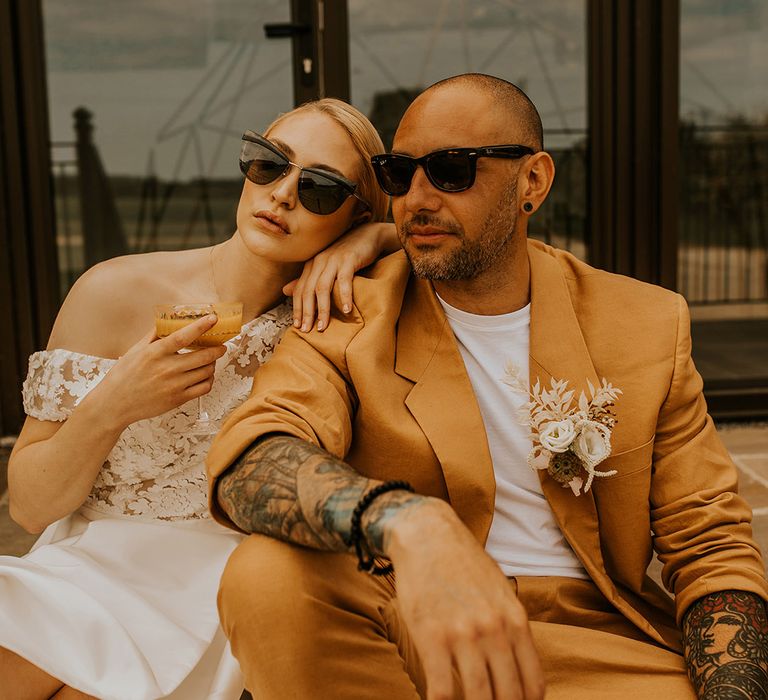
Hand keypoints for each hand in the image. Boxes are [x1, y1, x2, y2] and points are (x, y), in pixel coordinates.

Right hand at [88, 314, 226, 428]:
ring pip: (207, 372)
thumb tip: (168, 320)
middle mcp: (167, 369)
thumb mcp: (135, 350)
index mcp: (155, 353)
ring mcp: (174, 386)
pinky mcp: (178, 399)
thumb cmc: (124, 375)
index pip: (183, 337)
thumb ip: (154, 335)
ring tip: (209, 360)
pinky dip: (209, 379)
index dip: (201, 326)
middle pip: (203, 356)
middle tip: (220, 345)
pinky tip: (204, 375)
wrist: (114, 404)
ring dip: (212, 364)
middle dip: (217, 349)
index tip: (213, 318)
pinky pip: (204, 387)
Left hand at [282, 222, 397, 331]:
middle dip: (307, 312)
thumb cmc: (347, 254)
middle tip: (307, 331)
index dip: (298, 309)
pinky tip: (347, 310)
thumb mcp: (325, 267)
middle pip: (308, 291)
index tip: (298, 327)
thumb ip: (307, 279)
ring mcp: (333, 260)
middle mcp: (319, 262)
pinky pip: (344, 281)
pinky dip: (345, 296)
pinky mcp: (349, 260)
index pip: (299, 290)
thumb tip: (285, 291)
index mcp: (311, 265)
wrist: (368, 236)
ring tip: (323, 326)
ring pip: (322, 288)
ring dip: (322, 309)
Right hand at [384, 499, 544, 699]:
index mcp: (515, 620)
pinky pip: (441, 690)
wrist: (427, 534)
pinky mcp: (431, 636)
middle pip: (509, 697)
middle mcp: (494, 630)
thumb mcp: (500, 590)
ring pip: (478, 698)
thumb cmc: (462, 562)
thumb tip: (519, 664)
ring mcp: (464, 635)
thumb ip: (511, 626)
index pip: (533, 684)